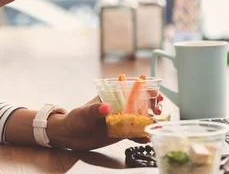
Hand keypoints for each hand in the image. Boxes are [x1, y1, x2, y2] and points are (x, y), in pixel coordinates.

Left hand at [47, 96, 162, 150]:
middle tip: (159, 109)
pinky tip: (147, 139)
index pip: (131, 90)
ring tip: (156, 125)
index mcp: (111, 97)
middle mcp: (118, 108)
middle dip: (152, 105)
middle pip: (140, 104)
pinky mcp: (119, 134)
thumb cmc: (75, 118)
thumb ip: (95, 110)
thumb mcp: (84, 112)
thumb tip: (106, 107)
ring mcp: (120, 121)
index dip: (146, 90)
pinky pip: (134, 134)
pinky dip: (141, 136)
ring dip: (150, 121)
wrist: (69, 136)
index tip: (155, 93)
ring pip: (140, 119)